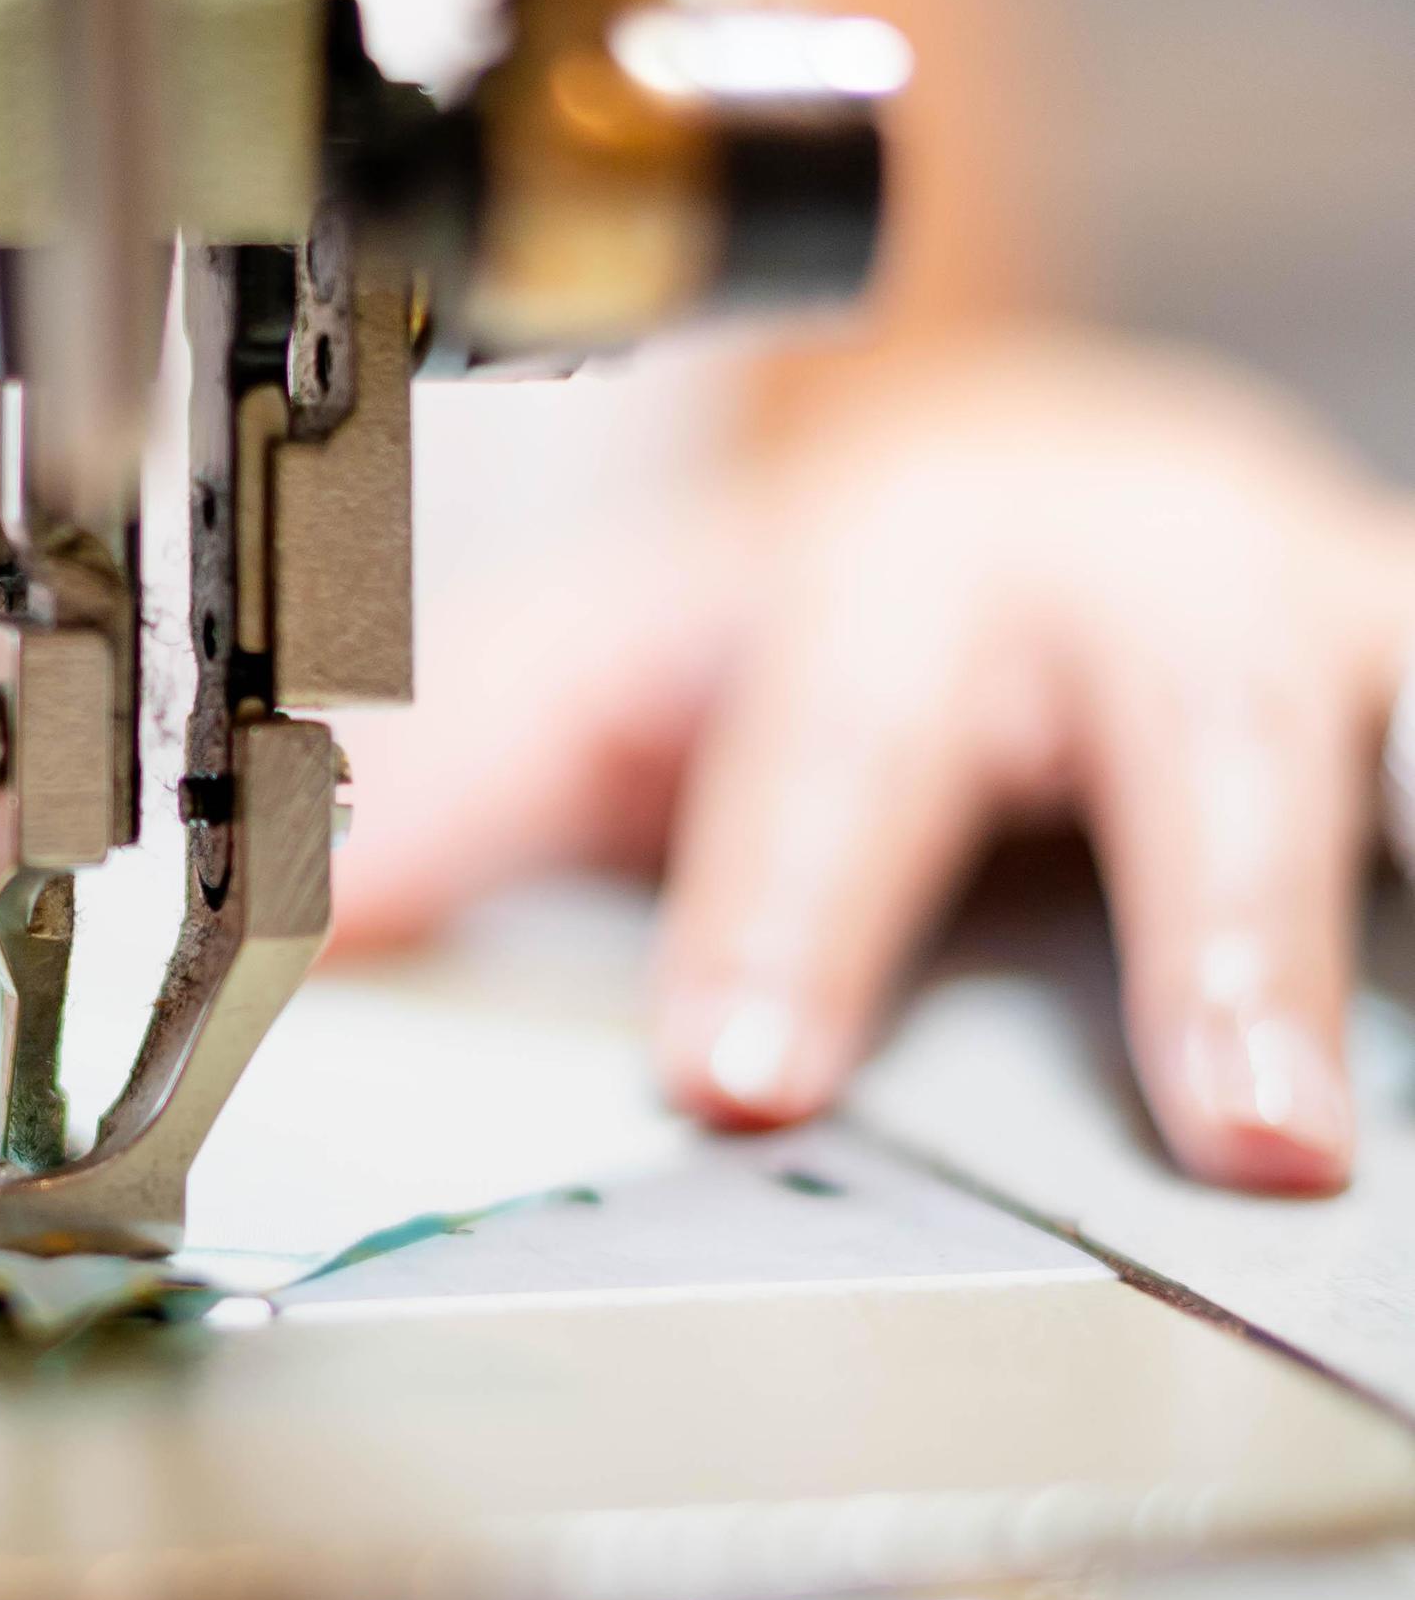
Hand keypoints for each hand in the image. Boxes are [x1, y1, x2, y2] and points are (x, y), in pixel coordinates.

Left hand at [331, 333, 1414, 1193]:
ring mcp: (1307, 614)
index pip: (828, 753)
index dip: (787, 915)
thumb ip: (467, 800)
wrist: (1025, 467)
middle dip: (1204, 923)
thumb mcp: (614, 677)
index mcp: (887, 575)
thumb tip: (296, 924)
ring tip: (1397, 1117)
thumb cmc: (809, 614)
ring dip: (1378, 914)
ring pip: (1370, 727)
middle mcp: (1122, 574)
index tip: (742, 1078)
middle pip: (1177, 721)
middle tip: (1235, 1131)